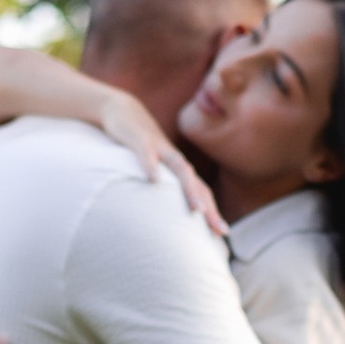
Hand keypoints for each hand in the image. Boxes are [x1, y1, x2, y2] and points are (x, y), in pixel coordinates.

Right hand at [92, 86, 226, 236]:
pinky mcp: (139, 138)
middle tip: (219, 230)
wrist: (121, 109)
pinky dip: (151, 165)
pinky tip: (154, 180)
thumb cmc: (138, 145)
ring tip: (197, 211)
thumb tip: (161, 217)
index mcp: (177, 168)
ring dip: (190, 189)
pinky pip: (146, 152)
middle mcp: (173, 158)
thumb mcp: (149, 168)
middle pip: (196, 183)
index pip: (200, 191)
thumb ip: (158, 188)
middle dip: (209, 207)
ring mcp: (158, 147)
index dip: (212, 211)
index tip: (223, 233)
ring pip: (179, 168)